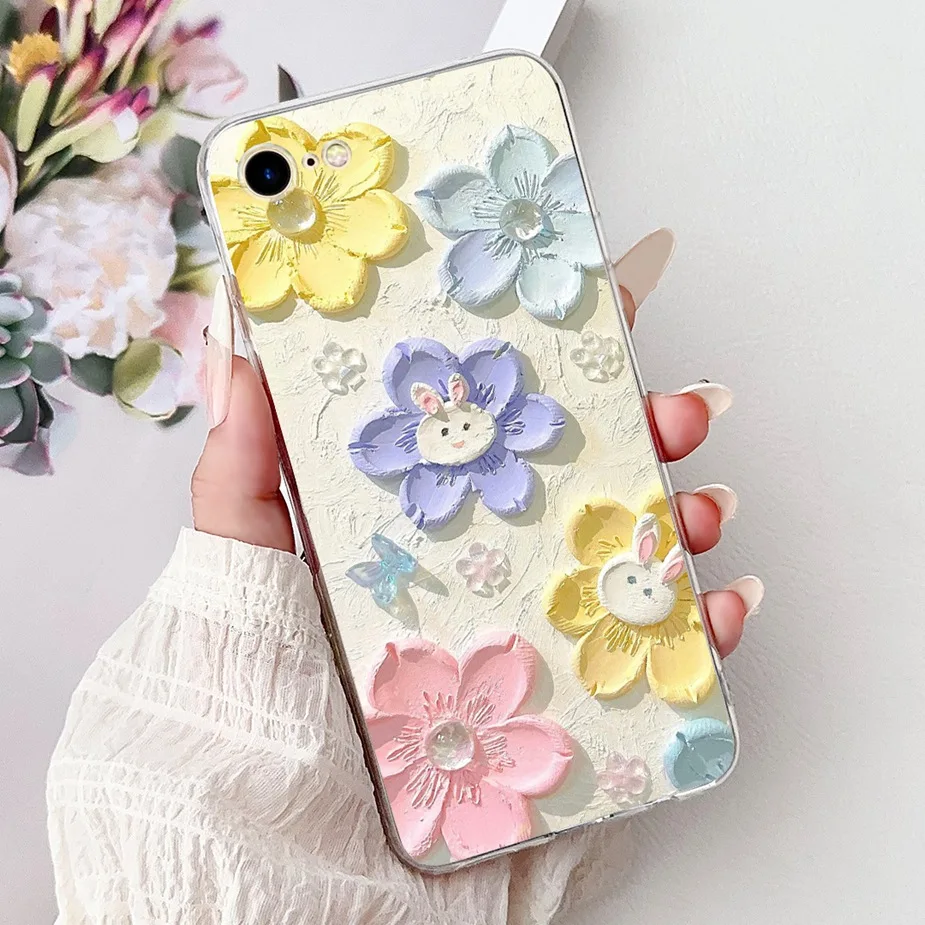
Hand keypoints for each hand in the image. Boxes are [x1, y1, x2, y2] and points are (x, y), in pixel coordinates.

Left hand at [192, 229, 762, 656]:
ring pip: (632, 558)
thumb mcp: (246, 564)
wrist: (298, 845)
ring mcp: (536, 630)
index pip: (499, 427)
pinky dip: (702, 631)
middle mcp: (489, 566)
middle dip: (647, 434)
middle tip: (678, 412)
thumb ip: (244, 468)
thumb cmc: (262, 696)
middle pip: (585, 482)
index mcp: (426, 521)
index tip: (607, 311)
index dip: (558, 369)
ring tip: (702, 507)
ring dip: (685, 522)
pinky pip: (655, 661)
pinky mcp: (571, 702)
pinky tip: (722, 605)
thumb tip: (242, 356)